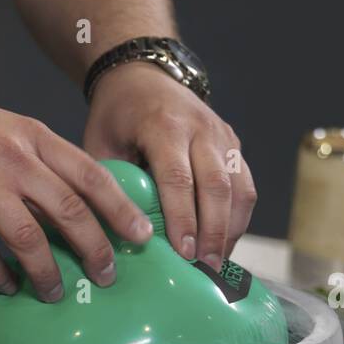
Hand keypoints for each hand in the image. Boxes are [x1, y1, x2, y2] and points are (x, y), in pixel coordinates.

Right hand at [0, 79, 153, 300]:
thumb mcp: (1, 130)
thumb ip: (34, 161)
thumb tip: (68, 204)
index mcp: (32, 137)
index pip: (91, 176)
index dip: (122, 210)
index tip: (142, 237)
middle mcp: (13, 159)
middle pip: (70, 211)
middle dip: (95, 250)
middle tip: (107, 278)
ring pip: (29, 237)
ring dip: (47, 272)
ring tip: (55, 293)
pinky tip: (7, 286)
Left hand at [83, 61, 256, 269]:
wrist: (142, 74)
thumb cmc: (116, 116)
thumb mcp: (99, 144)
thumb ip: (109, 184)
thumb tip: (113, 236)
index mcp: (164, 125)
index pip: (178, 178)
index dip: (183, 219)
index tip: (183, 254)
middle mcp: (201, 128)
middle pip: (216, 186)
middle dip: (212, 232)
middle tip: (205, 269)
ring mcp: (222, 135)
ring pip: (239, 188)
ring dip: (230, 230)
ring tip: (217, 265)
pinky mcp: (234, 144)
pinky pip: (245, 185)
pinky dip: (237, 218)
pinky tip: (224, 245)